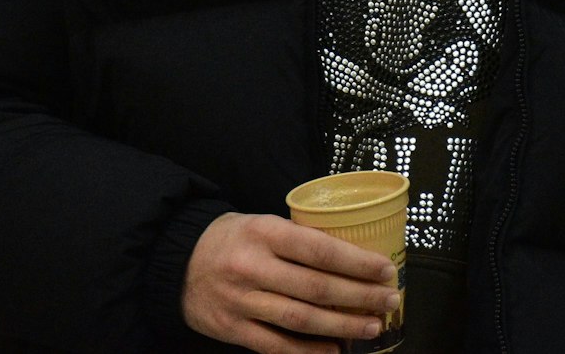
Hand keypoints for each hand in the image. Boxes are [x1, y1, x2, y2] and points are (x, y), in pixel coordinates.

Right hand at [182, 212, 401, 353]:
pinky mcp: (231, 329)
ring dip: (341, 326)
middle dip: (359, 297)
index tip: (385, 270)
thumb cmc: (232, 239)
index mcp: (265, 233)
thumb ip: (300, 239)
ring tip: (371, 327)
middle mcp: (252, 268)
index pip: (320, 250)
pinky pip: (276, 346)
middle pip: (316, 288)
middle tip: (388, 301)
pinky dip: (308, 351)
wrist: (175, 261)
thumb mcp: (264, 224)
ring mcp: (240, 302)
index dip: (357, 263)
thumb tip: (352, 256)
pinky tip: (334, 350)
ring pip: (300, 320)